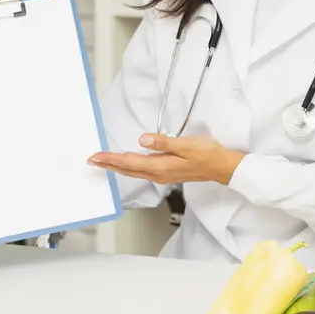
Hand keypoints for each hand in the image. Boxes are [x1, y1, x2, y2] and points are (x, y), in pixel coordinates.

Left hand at [87, 133, 244, 185]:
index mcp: (160, 166)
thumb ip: (164, 143)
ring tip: (103, 162)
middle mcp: (158, 173)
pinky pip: (141, 170)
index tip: (96, 156)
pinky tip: (126, 163)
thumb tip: (142, 140)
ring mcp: (162, 173)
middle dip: (109, 165)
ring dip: (117, 166)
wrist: (222, 167)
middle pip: (127, 169)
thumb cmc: (207, 155)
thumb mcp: (187, 145)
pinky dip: (129, 166)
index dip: (111, 159)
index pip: (129, 162)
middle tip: (91, 160)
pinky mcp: (167, 171)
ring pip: (133, 171)